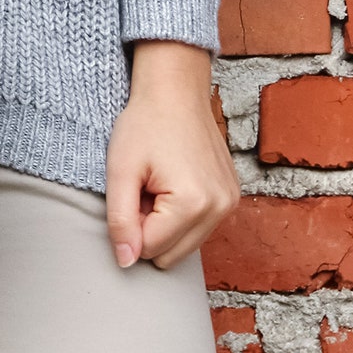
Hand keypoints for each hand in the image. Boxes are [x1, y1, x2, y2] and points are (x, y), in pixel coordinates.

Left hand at [105, 39, 239, 269]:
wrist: (175, 91)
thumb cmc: (144, 124)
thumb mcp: (120, 170)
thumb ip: (120, 220)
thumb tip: (125, 261)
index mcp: (193, 204)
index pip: (149, 249)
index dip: (131, 223)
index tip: (134, 189)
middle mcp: (220, 209)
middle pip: (170, 255)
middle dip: (151, 228)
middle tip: (146, 188)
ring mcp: (230, 203)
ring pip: (186, 246)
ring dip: (166, 223)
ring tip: (159, 184)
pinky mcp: (232, 197)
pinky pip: (200, 228)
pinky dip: (182, 214)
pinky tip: (175, 181)